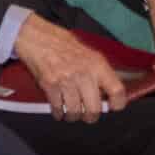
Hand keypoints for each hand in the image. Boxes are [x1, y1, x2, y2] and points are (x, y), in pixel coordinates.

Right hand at [12, 14, 126, 122]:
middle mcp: (84, 74)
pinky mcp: (50, 85)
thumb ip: (100, 72)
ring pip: (75, 111)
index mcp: (97, 65)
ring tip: (71, 113)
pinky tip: (58, 111)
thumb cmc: (62, 44)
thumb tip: (108, 91)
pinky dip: (58, 113)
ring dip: (73, 116)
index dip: (117, 104)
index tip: (113, 107)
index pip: (117, 90)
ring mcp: (66, 80)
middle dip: (91, 116)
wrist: (37, 38)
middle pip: (94, 109)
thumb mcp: (89, 54)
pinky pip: (57, 107)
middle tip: (88, 115)